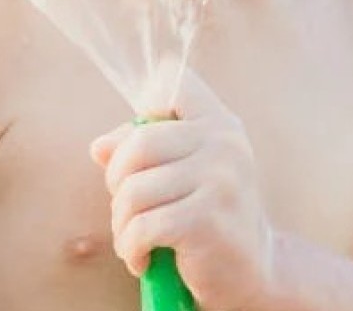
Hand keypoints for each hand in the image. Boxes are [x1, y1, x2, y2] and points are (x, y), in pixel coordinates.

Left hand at [91, 71, 274, 310]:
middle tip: (127, 209)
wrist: (252, 271)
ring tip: (134, 238)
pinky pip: (143, 227)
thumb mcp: (182, 175)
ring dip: (122, 223)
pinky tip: (142, 259)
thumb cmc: (208, 218)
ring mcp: (220, 179)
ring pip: (134, 191)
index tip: (145, 152)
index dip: (145, 109)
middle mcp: (224, 144)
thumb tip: (99, 147)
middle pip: (138, 142)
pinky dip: (131, 248)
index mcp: (219, 124)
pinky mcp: (208, 219)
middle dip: (117, 182)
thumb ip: (143, 153)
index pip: (173, 82)